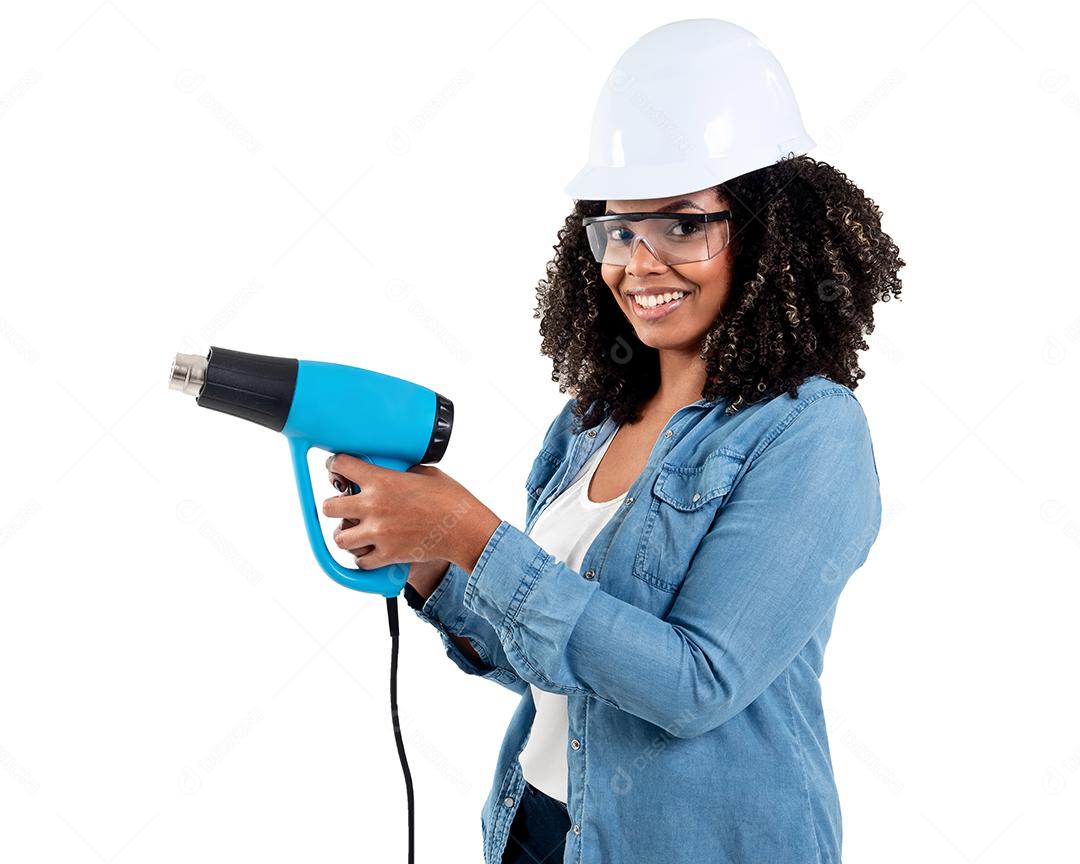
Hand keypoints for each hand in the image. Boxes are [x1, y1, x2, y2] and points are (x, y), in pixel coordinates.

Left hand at [322, 454, 501, 572]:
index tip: (336, 469)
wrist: (465, 529)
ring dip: (345, 533)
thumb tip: (393, 471)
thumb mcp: (425, 473)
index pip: (340, 466)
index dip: (335, 466)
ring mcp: (378, 533)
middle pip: (328, 507)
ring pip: (339, 538)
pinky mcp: (386, 555)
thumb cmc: (450, 499)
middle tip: (343, 505)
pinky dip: (362, 557)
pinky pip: (360, 560)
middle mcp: (373, 506)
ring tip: (354, 531)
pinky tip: (370, 549)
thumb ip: (401, 472)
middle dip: (333, 504)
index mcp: (382, 481)